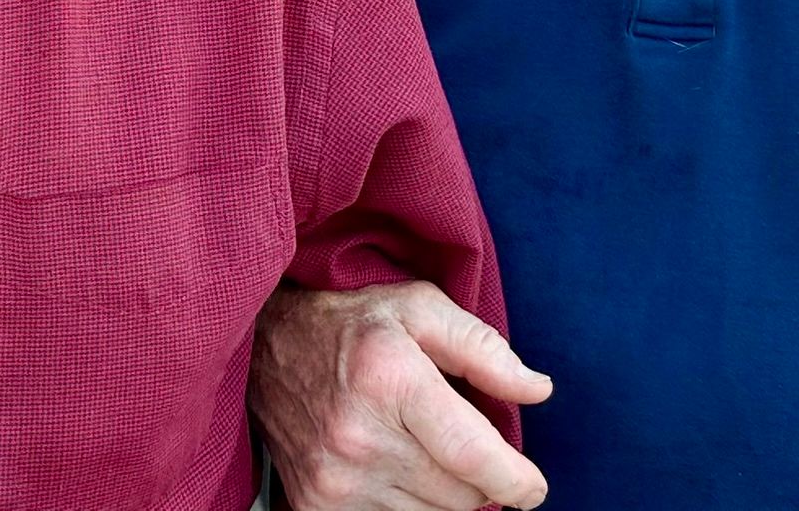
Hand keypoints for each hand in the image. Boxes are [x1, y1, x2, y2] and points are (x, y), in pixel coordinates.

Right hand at [250, 281, 552, 510]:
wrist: (261, 345)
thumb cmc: (349, 322)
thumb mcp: (418, 307)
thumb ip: (482, 348)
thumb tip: (537, 391)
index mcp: (390, 380)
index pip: (474, 457)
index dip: (517, 480)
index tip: (531, 485)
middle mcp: (359, 436)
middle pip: (461, 496)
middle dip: (476, 476)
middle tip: (458, 439)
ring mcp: (334, 477)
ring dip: (441, 493)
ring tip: (418, 447)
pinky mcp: (316, 504)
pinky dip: (406, 505)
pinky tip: (393, 468)